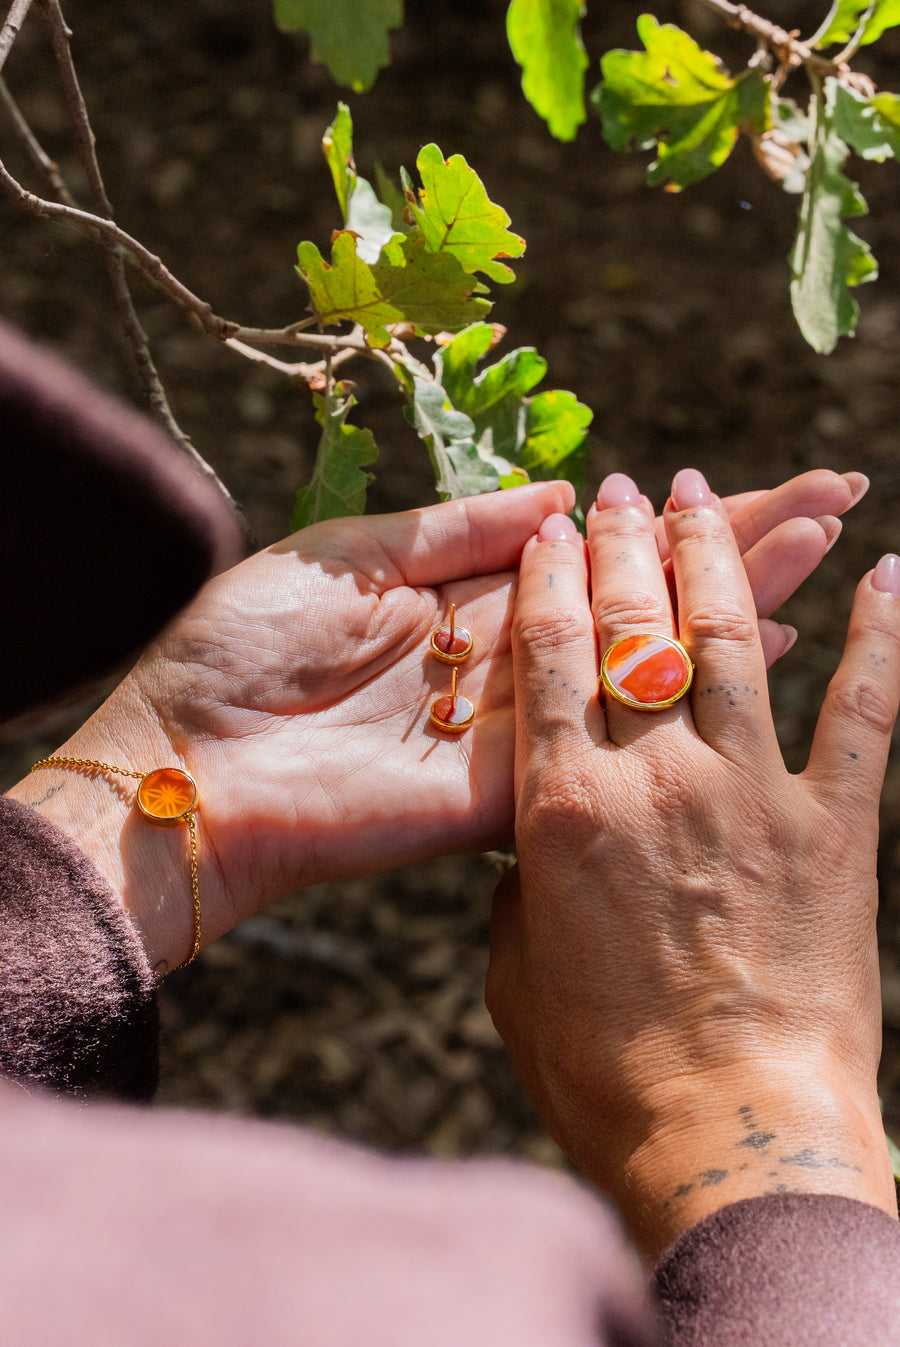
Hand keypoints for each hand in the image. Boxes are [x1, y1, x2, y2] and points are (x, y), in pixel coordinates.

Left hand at [6, 469, 866, 973]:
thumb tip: (556, 496)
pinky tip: (761, 656)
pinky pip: (614, 736)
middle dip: (734, 547)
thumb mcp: (348, 554)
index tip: (755, 480)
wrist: (189, 762)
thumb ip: (456, 529)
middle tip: (832, 499)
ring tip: (823, 554)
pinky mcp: (514, 789)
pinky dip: (687, 696)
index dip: (673, 516)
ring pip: (645, 659)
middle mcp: (506, 660)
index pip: (594, 549)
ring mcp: (518, 725)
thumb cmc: (241, 650)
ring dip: (736, 604)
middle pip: (641, 597)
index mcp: (465, 598)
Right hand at [486, 469, 899, 1257]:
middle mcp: (656, 778)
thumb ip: (522, 884)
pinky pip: (866, 711)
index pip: (551, 655)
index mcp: (562, 809)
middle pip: (638, 625)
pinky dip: (882, 639)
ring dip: (723, 555)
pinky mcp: (836, 828)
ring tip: (715, 493)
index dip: (553, 576)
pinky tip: (889, 575)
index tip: (557, 522)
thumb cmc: (605, 1070)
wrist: (730, 1135)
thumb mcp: (519, 971)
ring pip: (736, 639)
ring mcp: (752, 793)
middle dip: (630, 542)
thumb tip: (539, 843)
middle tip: (630, 485)